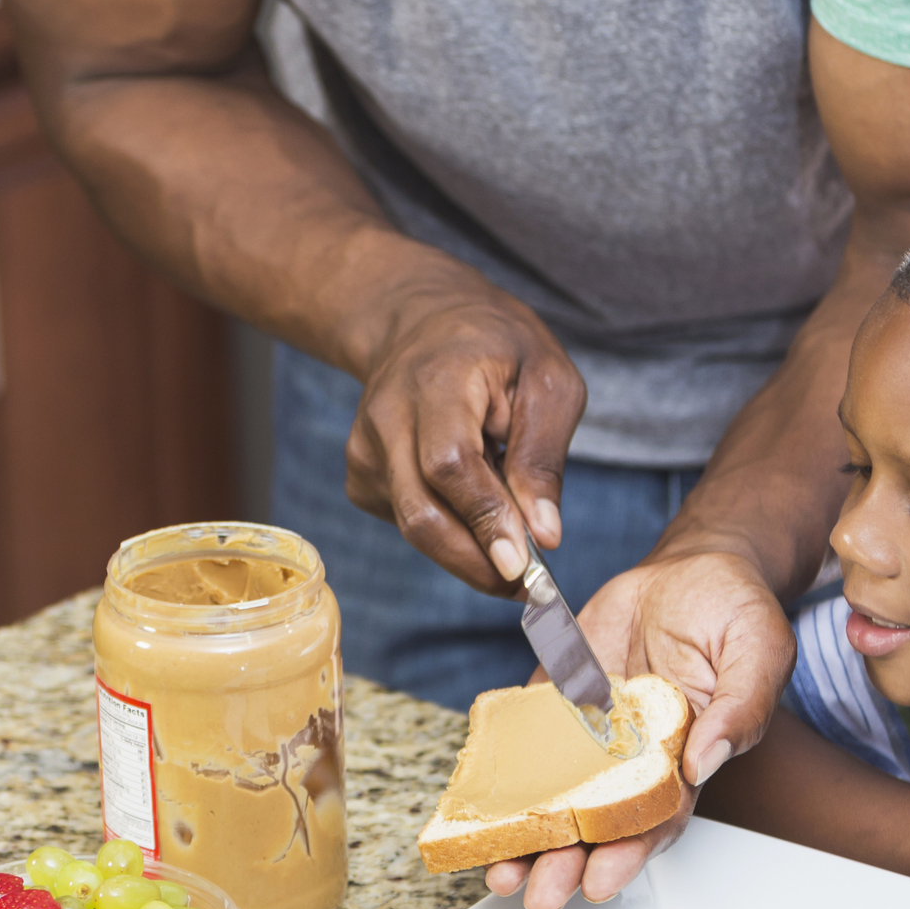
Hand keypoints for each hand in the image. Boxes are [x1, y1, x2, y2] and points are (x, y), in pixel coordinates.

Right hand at [343, 277, 583, 592]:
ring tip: (510, 526)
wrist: (426, 321)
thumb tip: (544, 536)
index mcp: (437, 382)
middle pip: (421, 512)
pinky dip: (447, 531)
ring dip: (467, 549)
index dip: (484, 519)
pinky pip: (406, 523)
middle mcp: (386, 418)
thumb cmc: (499, 348)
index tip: (522, 565)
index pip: (449, 464)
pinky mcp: (361, 475)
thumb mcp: (548, 382)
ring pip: (413, 527)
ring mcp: (365, 449)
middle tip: (529, 587)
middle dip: (476, 561)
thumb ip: (543, 458)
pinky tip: (471, 499)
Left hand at [483, 550, 796, 908]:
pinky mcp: (557, 693)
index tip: (598, 885)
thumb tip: (704, 760)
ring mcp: (589, 727)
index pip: (652, 821)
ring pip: (552, 791)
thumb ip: (739, 709)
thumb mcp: (759, 652)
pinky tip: (476, 797)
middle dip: (565, 863)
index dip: (626, 857)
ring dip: (525, 833)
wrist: (691, 569)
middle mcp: (630, 754)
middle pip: (594, 822)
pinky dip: (500, 767)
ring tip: (499, 869)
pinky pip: (525, 733)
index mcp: (683, 757)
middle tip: (537, 896)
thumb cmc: (735, 615)